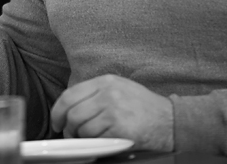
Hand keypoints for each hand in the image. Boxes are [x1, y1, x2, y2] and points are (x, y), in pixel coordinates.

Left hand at [50, 75, 173, 151]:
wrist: (170, 120)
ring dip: (80, 138)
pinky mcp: (120, 129)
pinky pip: (96, 139)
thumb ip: (96, 93)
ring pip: (82, 128)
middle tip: (69, 135)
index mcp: (105, 81)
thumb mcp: (119, 88)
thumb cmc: (143, 106)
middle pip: (73, 113)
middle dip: (67, 128)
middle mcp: (108, 94)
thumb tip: (69, 107)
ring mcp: (114, 111)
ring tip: (86, 140)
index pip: (70, 95)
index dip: (58, 111)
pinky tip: (101, 142)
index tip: (57, 121)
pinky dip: (95, 144)